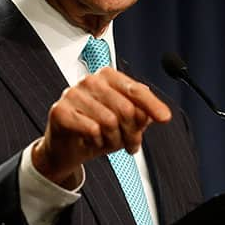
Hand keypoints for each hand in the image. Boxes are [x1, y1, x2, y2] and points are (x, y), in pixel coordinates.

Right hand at [32, 67, 171, 186]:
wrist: (67, 148)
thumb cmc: (96, 130)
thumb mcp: (124, 124)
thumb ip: (140, 115)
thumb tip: (149, 114)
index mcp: (108, 77)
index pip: (135, 90)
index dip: (152, 105)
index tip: (164, 118)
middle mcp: (91, 81)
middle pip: (126, 109)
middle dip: (131, 133)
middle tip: (129, 144)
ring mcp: (73, 93)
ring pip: (109, 121)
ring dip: (112, 140)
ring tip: (107, 142)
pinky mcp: (60, 110)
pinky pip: (91, 129)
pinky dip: (96, 142)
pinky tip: (91, 141)